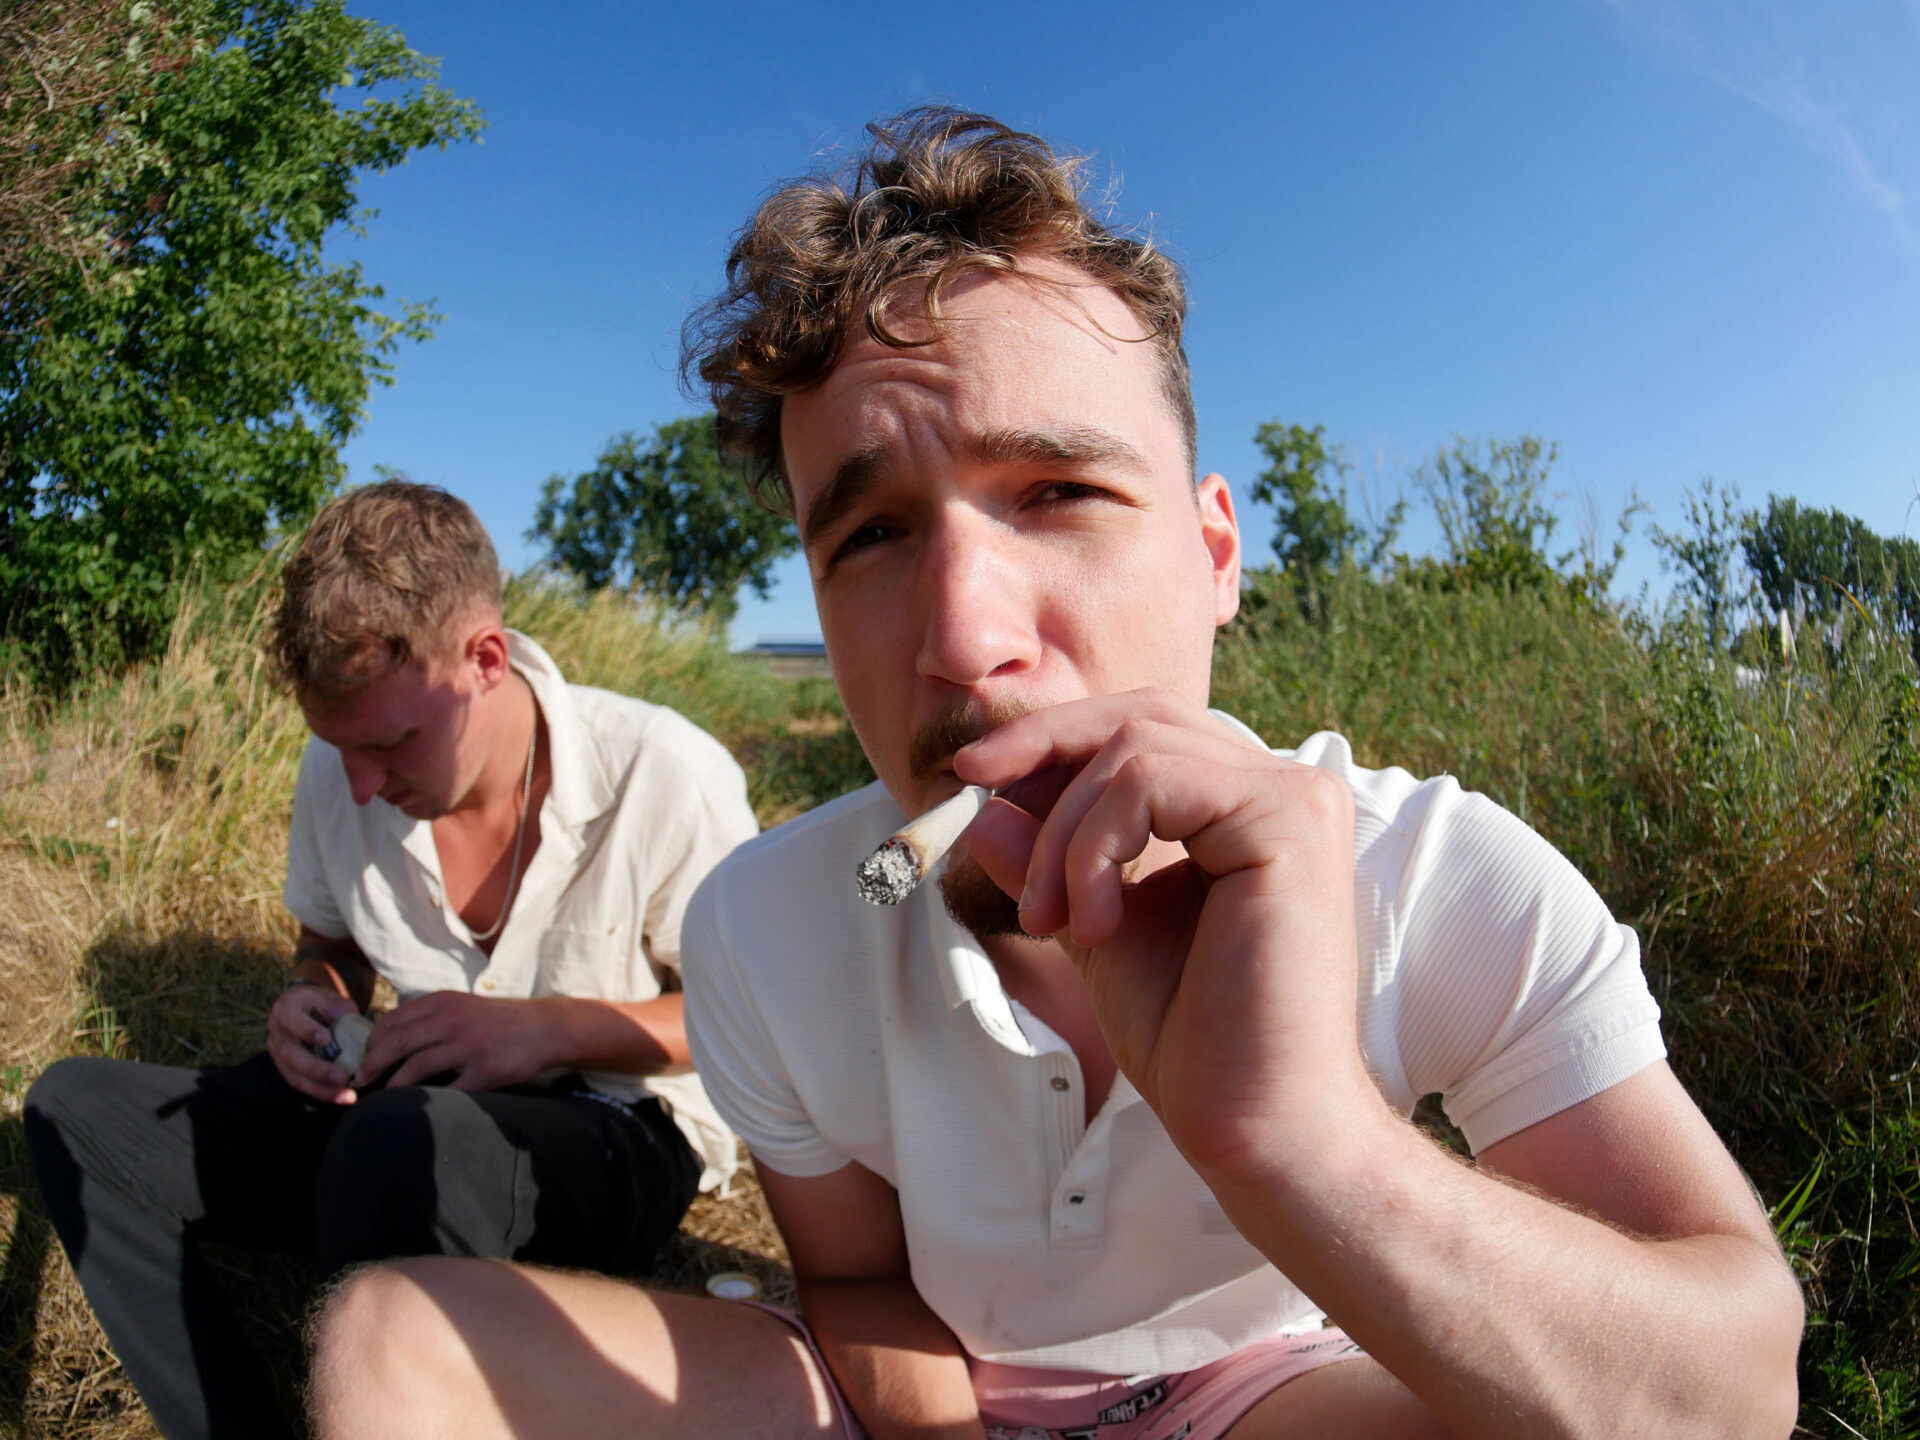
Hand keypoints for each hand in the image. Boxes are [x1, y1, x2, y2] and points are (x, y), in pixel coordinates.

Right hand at [268, 982, 361, 1103]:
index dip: (306, 1029)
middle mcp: (276, 1031)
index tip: (326, 1039)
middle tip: (342, 1077)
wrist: (308, 1008)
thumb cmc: (323, 1004)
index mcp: (286, 1008)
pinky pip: (300, 1084)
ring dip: (320, 1088)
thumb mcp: (333, 1000)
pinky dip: (320, 1092)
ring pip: (293, 1074)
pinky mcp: (285, 1068)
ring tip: (345, 1094)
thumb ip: (342, 1014)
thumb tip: (356, 1036)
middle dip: (316, 1068)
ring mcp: (277, 1052)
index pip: (290, 1018)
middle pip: (290, 1053)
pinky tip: (340, 1096)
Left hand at [354, 991, 562, 1091]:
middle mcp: (453, 1020)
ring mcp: (469, 1045)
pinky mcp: (485, 1071)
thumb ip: (429, 1016)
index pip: (392, 1021)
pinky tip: (419, 1106)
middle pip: (397, 1043)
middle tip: (361, 1081)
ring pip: (415, 1067)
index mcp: (443, 1002)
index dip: (371, 1042)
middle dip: (372, 1065)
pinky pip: (447, 1090)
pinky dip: (428, 1100)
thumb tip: (387, 1039)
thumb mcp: (461, 1005)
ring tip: (383, 1096)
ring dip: (393, 1086)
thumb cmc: (497, 1020)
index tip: (363, 1058)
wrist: (544, 1028)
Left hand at [954, 689, 1381, 1184]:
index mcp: (1247, 808)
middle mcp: (1284, 788)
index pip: (1143, 730)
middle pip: (1140, 716)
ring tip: (1054, 920)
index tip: (973, 777)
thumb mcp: (1096, 929)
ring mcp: (1296, 798)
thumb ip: (1051, 863)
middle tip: (972, 800)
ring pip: (1134, 750)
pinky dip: (1095, 845)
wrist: (1252, 1123)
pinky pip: (1151, 781)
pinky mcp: (1290, 820)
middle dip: (1043, 751)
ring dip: (1064, 836)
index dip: (1054, 739)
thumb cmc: (1193, 1039)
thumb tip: (982, 809)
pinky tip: (1096, 922)